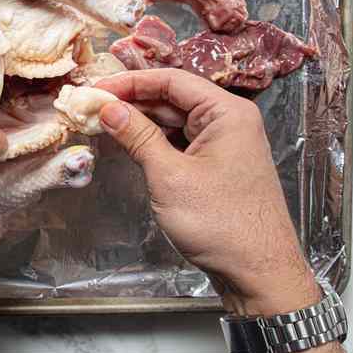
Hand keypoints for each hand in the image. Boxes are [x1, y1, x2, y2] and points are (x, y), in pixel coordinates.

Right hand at [93, 69, 318, 317]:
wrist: (259, 271)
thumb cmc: (223, 225)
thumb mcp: (170, 176)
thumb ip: (138, 137)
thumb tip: (109, 109)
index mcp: (228, 113)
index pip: (173, 80)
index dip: (131, 82)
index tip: (98, 88)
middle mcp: (232, 123)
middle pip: (175, 99)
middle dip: (134, 103)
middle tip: (93, 108)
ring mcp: (228, 147)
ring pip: (178, 124)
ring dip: (143, 125)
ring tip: (105, 126)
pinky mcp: (222, 170)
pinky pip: (185, 146)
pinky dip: (159, 145)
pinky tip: (132, 147)